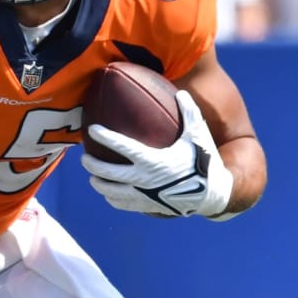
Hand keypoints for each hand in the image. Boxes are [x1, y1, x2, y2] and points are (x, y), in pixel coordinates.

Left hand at [81, 90, 233, 217]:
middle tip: (84, 158)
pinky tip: (109, 193)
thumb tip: (181, 92)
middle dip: (92, 165)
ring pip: (111, 191)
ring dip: (98, 184)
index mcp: (154, 160)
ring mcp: (143, 195)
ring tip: (93, 177)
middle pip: (108, 172)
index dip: (105, 137)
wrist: (212, 194)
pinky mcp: (146, 206)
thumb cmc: (204, 160)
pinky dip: (112, 198)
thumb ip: (189, 113)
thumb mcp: (199, 135)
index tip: (92, 130)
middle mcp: (144, 179)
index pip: (122, 147)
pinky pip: (122, 203)